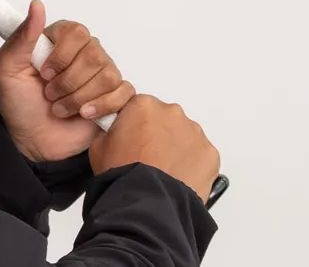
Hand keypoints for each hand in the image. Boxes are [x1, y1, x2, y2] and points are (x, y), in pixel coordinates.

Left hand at [0, 0, 134, 161]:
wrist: (31, 140)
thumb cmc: (19, 102)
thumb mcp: (7, 68)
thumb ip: (22, 36)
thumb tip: (36, 5)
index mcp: (61, 40)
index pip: (76, 32)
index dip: (61, 56)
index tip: (43, 73)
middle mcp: (85, 52)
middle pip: (94, 55)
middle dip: (67, 82)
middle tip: (49, 94)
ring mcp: (102, 74)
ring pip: (107, 76)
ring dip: (78, 98)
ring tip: (60, 107)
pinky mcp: (115, 97)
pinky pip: (123, 93)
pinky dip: (101, 107)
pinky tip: (83, 114)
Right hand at [89, 94, 220, 202]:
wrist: (147, 202)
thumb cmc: (123, 174)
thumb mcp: (98, 146)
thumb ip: (109, 130)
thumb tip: (115, 132)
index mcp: (143, 105)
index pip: (138, 107)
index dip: (133, 124)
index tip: (131, 138)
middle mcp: (172, 113)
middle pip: (164, 119)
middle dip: (157, 134)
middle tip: (146, 157)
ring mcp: (194, 133)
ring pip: (184, 136)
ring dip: (175, 148)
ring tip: (163, 171)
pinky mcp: (210, 153)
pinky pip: (200, 155)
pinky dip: (191, 164)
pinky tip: (177, 177)